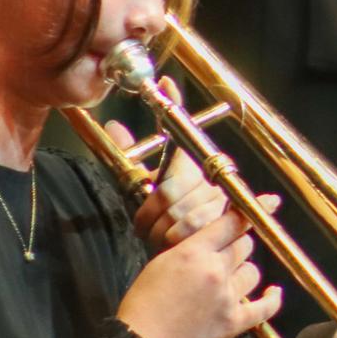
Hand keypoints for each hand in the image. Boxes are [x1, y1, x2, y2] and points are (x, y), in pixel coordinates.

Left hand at [108, 83, 228, 248]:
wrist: (192, 254)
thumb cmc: (167, 218)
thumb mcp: (147, 185)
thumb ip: (132, 155)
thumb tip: (113, 124)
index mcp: (192, 165)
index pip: (181, 131)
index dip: (175, 106)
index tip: (164, 83)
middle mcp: (210, 180)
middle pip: (169, 189)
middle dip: (151, 212)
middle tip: (147, 224)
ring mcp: (219, 202)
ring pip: (175, 213)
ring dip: (159, 230)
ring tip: (159, 235)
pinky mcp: (223, 228)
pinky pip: (181, 232)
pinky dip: (168, 242)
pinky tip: (168, 244)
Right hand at [117, 193, 282, 337]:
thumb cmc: (144, 302)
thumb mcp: (161, 262)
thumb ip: (191, 247)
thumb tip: (214, 237)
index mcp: (194, 252)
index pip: (232, 223)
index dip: (253, 210)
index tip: (270, 202)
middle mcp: (215, 270)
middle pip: (244, 246)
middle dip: (236, 247)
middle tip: (224, 256)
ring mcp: (227, 297)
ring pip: (252, 272)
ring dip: (243, 273)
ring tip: (228, 280)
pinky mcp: (234, 322)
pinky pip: (264, 307)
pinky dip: (271, 299)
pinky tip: (273, 292)